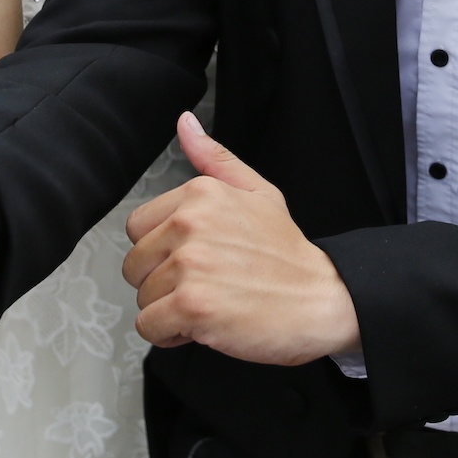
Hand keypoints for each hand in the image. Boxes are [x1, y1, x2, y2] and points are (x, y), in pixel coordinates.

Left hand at [123, 116, 359, 363]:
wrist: (323, 299)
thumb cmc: (288, 254)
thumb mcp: (258, 192)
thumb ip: (215, 158)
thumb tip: (185, 123)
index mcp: (200, 194)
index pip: (138, 227)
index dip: (163, 251)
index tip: (196, 261)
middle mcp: (190, 224)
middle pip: (135, 264)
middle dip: (162, 283)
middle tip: (206, 285)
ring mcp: (190, 264)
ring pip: (142, 298)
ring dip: (170, 310)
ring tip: (212, 303)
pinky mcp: (192, 305)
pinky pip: (149, 326)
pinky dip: (171, 335)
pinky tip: (203, 326)